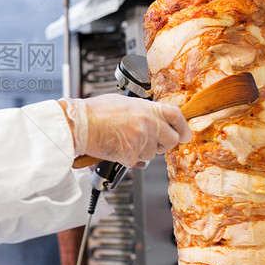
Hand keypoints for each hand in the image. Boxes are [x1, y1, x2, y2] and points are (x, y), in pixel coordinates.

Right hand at [61, 95, 190, 166]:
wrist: (80, 125)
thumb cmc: (95, 112)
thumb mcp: (124, 103)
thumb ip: (142, 111)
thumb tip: (152, 118)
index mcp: (148, 108)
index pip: (176, 116)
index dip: (183, 127)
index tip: (184, 133)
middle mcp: (148, 124)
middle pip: (171, 140)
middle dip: (163, 143)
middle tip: (151, 141)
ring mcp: (141, 140)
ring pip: (153, 154)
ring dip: (142, 151)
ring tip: (125, 141)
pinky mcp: (131, 155)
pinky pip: (138, 162)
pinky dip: (129, 159)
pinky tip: (118, 149)